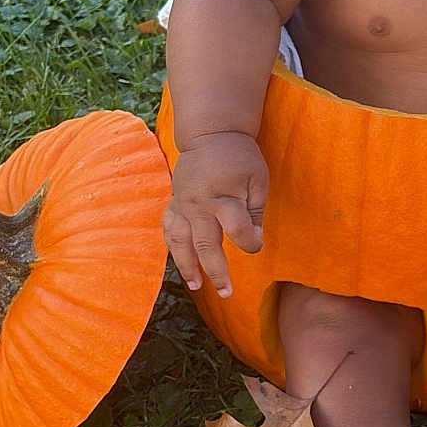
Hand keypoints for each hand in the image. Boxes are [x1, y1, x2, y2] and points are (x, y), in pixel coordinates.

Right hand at [162, 131, 268, 297]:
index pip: (237, 229)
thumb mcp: (258, 179)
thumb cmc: (240, 157)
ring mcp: (182, 203)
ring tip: (196, 286)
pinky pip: (168, 228)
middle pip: (205, 245)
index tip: (258, 244)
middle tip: (227, 292)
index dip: (250, 242)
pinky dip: (173, 247)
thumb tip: (255, 239)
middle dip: (217, 271)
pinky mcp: (174, 201)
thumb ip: (255, 211)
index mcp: (223, 196)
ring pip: (179, 242)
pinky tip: (180, 262)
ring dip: (187, 266)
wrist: (211, 134)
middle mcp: (199, 203)